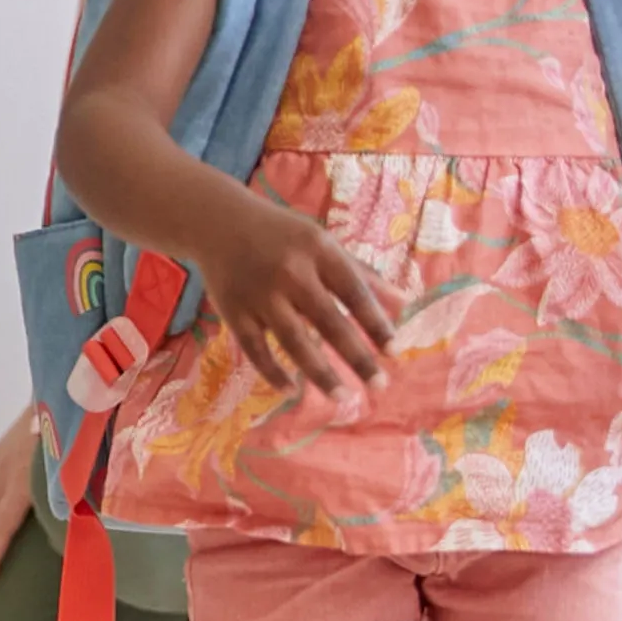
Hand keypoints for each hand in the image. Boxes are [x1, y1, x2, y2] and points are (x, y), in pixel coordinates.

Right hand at [196, 196, 396, 395]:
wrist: (216, 222)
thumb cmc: (280, 235)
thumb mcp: (322, 243)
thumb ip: (361, 273)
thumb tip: (405, 302)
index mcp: (318, 250)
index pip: (354, 292)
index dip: (376, 323)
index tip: (394, 351)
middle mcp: (290, 272)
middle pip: (329, 321)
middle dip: (357, 356)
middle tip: (379, 385)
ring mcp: (260, 295)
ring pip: (294, 341)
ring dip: (320, 373)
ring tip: (343, 397)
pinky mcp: (234, 312)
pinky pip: (256, 349)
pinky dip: (272, 372)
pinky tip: (291, 390)